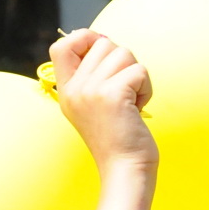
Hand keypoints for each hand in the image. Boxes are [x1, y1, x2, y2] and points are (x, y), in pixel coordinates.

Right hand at [50, 30, 156, 175]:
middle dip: (123, 63)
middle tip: (124, 92)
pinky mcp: (113, 95)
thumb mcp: (94, 106)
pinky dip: (146, 88)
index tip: (103, 54)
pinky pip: (139, 71)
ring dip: (136, 76)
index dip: (85, 38)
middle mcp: (75, 88)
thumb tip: (105, 42)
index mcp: (67, 90)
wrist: (124, 171)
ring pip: (123, 53)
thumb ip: (93, 77)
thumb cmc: (117, 140)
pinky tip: (138, 109)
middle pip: (103, 44)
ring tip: (131, 102)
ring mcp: (92, 90)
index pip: (62, 45)